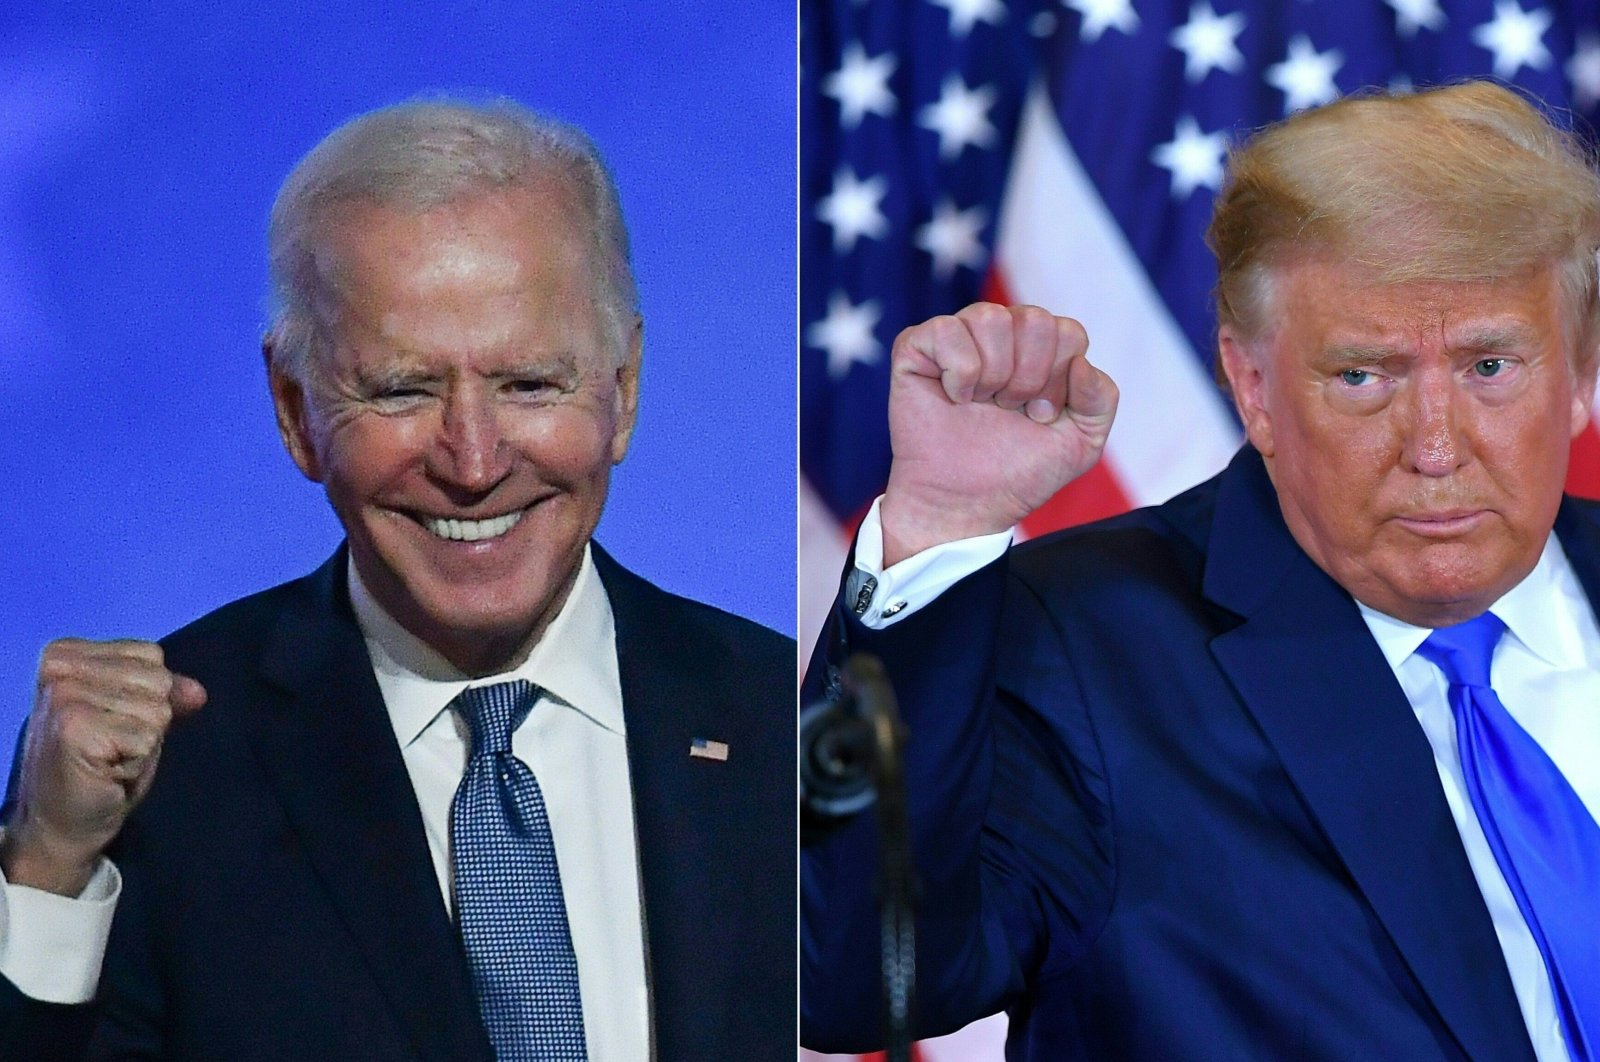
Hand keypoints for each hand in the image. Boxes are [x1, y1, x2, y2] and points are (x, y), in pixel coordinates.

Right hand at [0, 639, 205, 895]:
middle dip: (148, 719)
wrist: (60, 824)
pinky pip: (148, 736)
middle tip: (111, 745)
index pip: (150, 654)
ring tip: (109, 757)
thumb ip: (164, 694)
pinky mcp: (75, 728)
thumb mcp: (133, 717)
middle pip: (158, 679)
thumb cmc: (97, 767)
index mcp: (66, 653)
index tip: (110, 722)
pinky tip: (108, 771)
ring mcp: (64, 696)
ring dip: (144, 742)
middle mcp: (59, 667)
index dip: (146, 695)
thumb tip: (197, 692)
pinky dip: (138, 761)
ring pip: (157, 708)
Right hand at [880, 303, 1117, 564]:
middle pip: (1035, 319)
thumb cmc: (1018, 470)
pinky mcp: (917, 346)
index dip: (1059, 379)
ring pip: (991, 317)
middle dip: (1029, 377)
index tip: (1039, 416)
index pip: (1068, 332)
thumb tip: (1081, 362)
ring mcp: (959, 336)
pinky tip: (954, 398)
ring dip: (993, 374)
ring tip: (982, 404)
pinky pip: (947, 330)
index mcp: (1042, 347)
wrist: (964, 504)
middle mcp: (1002, 333)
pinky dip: (958, 373)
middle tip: (1009, 410)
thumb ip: (1101, 400)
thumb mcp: (1081, 442)